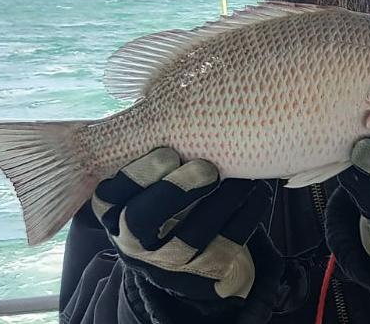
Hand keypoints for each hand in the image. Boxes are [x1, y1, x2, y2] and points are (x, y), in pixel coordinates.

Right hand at [91, 147, 274, 302]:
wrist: (191, 258)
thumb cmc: (170, 196)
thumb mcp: (148, 178)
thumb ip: (145, 145)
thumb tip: (161, 90)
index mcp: (113, 211)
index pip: (111, 195)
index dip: (139, 174)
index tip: (168, 151)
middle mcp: (132, 243)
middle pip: (141, 219)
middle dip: (175, 190)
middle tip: (208, 168)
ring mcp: (165, 266)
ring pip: (191, 235)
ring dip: (223, 199)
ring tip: (245, 174)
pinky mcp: (201, 281)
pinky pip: (226, 248)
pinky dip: (246, 216)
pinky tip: (258, 192)